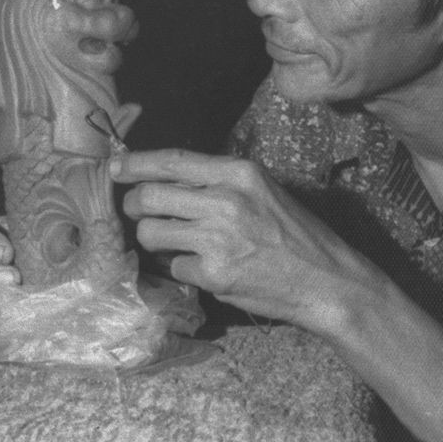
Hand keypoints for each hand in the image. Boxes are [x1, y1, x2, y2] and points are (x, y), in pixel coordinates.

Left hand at [110, 149, 389, 335]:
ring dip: (155, 240)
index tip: (115, 168)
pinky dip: (183, 269)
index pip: (172, 160)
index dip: (135, 163)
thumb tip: (166, 182)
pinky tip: (207, 269)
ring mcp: (218, 238)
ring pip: (151, 233)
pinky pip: (173, 267)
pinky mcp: (214, 273)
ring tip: (178, 244)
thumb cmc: (297, 236)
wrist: (328, 281)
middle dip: (135, 207)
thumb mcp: (263, 192)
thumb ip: (219, 183)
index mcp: (239, 173)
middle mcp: (226, 200)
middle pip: (149, 196)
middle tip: (140, 214)